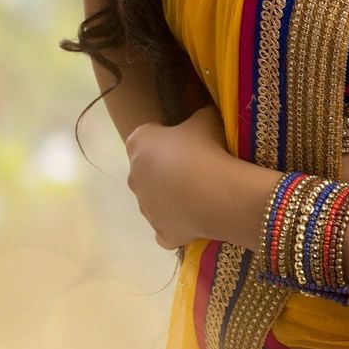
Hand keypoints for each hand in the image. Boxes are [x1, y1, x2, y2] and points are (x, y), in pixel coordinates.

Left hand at [125, 103, 229, 250]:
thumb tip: (197, 119)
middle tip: (194, 165)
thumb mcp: (205, 117)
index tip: (186, 140)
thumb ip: (196, 115)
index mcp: (139, 143)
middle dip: (164, 168)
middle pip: (146, 169)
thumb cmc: (206, 148)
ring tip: (200, 191)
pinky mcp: (161, 233)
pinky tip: (196, 217)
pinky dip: (178, 224)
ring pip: (154, 200)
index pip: (146, 136)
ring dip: (171, 196)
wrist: (214, 192)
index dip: (165, 137)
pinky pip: (166, 228)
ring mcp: (145, 207)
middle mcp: (134, 175)